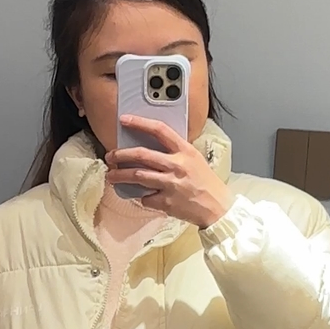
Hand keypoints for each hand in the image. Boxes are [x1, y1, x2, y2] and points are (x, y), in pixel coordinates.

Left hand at [105, 118, 231, 229]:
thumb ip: (176, 153)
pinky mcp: (166, 201)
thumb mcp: (195, 160)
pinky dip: (141, 197)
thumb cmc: (207, 184)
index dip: (140, 123)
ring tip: (111, 176)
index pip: (160, 130)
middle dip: (121, 154)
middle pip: (142, 155)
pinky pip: (145, 198)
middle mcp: (177, 165)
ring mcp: (171, 184)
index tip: (124, 120)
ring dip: (120, 176)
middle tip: (111, 156)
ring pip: (137, 176)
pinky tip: (142, 196)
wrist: (218, 208)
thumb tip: (153, 148)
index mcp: (185, 151)